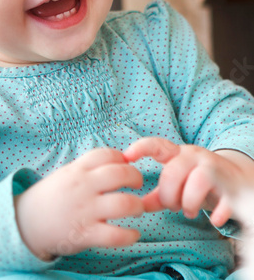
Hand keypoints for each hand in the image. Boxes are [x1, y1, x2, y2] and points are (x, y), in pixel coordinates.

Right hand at [14, 148, 143, 259]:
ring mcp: (85, 210)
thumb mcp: (66, 173)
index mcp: (77, 170)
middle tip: (137, 185)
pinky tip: (133, 234)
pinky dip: (130, 236)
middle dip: (136, 177)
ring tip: (137, 208)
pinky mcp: (86, 234)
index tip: (125, 165)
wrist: (26, 222)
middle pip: (120, 174)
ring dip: (137, 206)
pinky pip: (116, 235)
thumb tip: (116, 161)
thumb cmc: (51, 196)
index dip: (122, 158)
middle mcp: (83, 187)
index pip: (107, 154)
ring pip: (124, 204)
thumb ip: (88, 167)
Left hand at [123, 137, 253, 227]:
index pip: (156, 144)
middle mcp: (195, 157)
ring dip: (189, 201)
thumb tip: (138, 206)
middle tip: (172, 205)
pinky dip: (218, 213)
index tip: (126, 157)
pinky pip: (225, 201)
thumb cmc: (198, 181)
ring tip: (188, 211)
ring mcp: (215, 170)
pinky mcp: (232, 189)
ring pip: (198, 180)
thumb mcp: (177, 182)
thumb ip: (157, 195)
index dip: (140, 148)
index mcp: (177, 154)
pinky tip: (214, 220)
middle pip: (173, 172)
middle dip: (168, 194)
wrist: (238, 180)